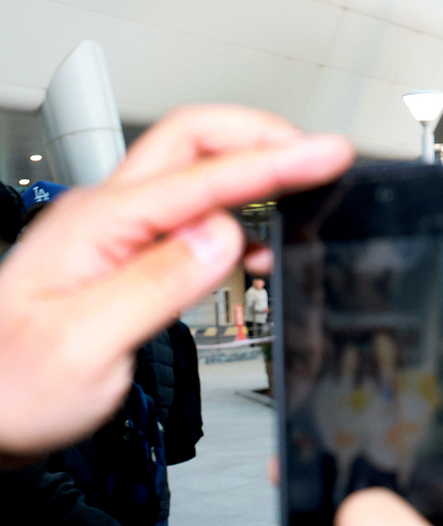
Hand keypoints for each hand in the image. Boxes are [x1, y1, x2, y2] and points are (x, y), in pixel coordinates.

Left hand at [0, 105, 352, 457]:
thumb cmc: (14, 388)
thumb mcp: (86, 345)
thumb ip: (157, 285)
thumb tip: (224, 236)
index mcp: (97, 226)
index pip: (201, 176)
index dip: (275, 162)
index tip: (328, 156)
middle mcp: (105, 216)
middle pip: (194, 142)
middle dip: (263, 137)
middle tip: (320, 153)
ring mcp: (114, 232)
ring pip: (195, 172)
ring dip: (252, 171)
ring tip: (305, 193)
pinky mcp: (125, 256)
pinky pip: (190, 215)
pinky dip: (237, 215)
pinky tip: (260, 247)